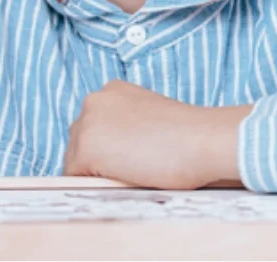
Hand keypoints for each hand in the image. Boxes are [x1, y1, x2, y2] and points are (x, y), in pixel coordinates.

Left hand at [62, 80, 248, 189]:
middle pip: (78, 142)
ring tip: (131, 175)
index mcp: (111, 90)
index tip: (127, 158)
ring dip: (96, 173)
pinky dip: (95, 186)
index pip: (93, 127)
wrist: (201, 140)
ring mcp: (86, 124)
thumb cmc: (188, 134)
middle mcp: (94, 101)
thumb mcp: (149, 119)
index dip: (108, 148)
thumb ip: (126, 128)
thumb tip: (115, 154)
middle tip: (130, 170)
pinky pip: (76, 179)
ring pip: (75, 161)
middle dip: (97, 160)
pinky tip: (124, 181)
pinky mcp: (86, 150)